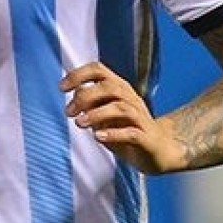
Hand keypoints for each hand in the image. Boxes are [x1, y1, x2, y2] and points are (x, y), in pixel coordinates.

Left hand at [59, 61, 186, 174]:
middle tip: (69, 112)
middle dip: (85, 97)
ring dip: (96, 114)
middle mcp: (131, 99)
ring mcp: (140, 118)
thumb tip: (75, 95)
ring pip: (120, 107)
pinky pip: (132, 132)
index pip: (99, 70)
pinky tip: (98, 137)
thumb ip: (92, 105)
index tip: (61, 87)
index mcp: (120, 89)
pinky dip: (114, 133)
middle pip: (109, 87)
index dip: (79, 75)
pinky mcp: (146, 138)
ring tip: (80, 123)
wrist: (160, 152)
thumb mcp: (105, 117)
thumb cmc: (129, 131)